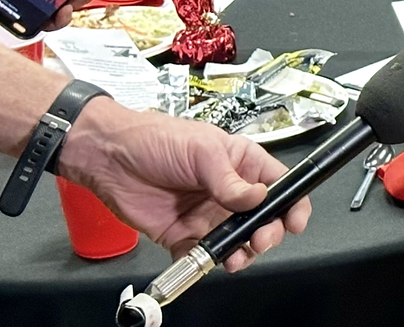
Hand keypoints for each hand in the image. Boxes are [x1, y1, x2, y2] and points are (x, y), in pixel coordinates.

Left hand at [55, 99, 309, 272]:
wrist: (109, 158)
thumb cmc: (157, 140)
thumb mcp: (202, 151)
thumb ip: (230, 180)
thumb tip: (259, 199)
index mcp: (241, 164)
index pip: (279, 185)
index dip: (293, 203)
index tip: (294, 221)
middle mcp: (229, 192)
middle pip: (263, 219)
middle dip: (268, 233)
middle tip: (261, 239)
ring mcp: (207, 215)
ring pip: (237, 241)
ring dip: (243, 252)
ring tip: (238, 257)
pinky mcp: (183, 235)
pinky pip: (203, 255)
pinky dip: (210, 262)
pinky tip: (212, 261)